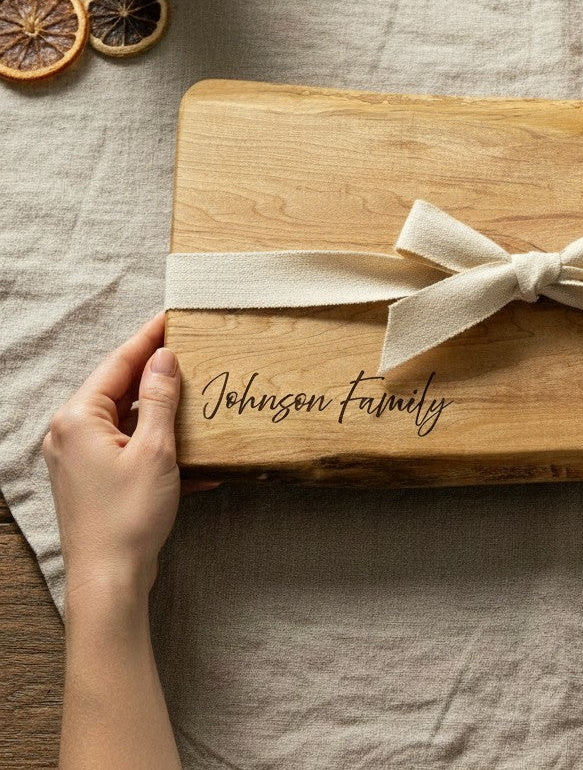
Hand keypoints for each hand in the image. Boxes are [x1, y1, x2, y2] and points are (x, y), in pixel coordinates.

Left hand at [43, 313, 216, 602]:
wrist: (110, 580)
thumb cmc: (128, 515)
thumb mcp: (155, 449)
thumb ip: (159, 398)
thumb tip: (164, 357)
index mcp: (78, 418)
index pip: (118, 363)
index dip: (148, 339)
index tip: (172, 317)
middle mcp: (71, 433)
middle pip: (119, 389)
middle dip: (157, 374)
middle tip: (191, 350)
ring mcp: (80, 459)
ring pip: (126, 420)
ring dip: (162, 412)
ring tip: (198, 395)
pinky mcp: (94, 480)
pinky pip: (129, 448)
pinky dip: (159, 446)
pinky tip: (196, 456)